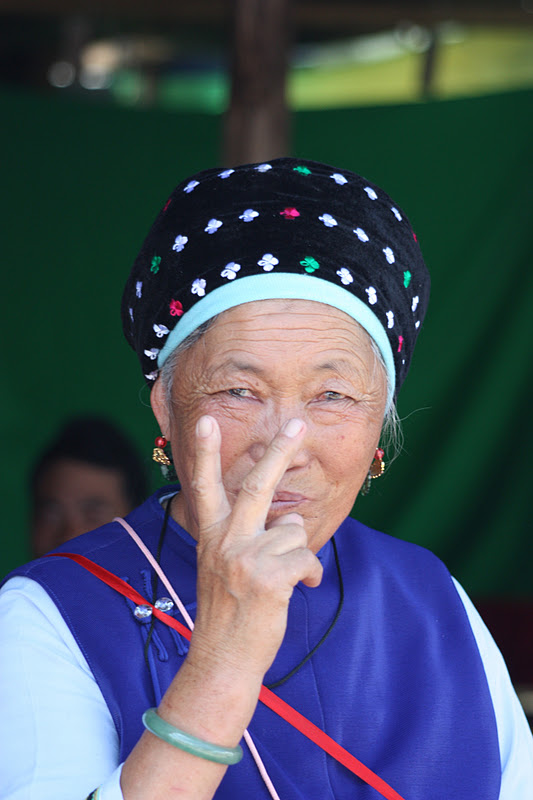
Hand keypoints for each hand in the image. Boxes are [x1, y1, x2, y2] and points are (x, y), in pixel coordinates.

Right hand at [187, 415, 322, 681]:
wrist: (222, 660)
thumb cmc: (229, 613)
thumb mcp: (224, 567)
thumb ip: (250, 537)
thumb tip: (290, 518)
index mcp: (210, 535)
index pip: (204, 486)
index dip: (204, 452)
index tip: (203, 419)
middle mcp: (224, 540)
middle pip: (257, 485)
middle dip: (280, 450)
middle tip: (298, 423)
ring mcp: (244, 558)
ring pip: (292, 532)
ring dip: (296, 555)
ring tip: (280, 581)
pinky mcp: (269, 577)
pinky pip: (307, 558)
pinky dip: (310, 575)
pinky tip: (298, 590)